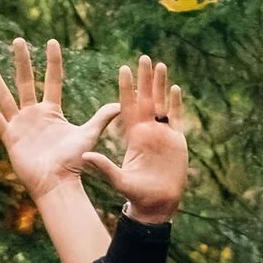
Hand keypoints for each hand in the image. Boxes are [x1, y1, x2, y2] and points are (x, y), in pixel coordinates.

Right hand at [0, 38, 188, 226]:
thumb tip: (120, 103)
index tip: (51, 41)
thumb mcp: (88, 134)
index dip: (52, 61)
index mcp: (51, 111)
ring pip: (5, 95)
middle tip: (17, 40)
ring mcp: (20, 124)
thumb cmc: (73, 162)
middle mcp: (34, 114)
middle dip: (21, 61)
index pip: (52, 79)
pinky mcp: (9, 136)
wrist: (56, 183)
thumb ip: (102, 118)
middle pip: (25, 81)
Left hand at [91, 57, 189, 226]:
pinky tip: (175, 88)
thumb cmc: (136, 195)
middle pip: (146, 99)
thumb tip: (85, 156)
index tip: (123, 69)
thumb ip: (104, 168)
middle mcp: (147, 131)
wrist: (157, 205)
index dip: (127, 88)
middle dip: (145, 79)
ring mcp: (163, 134)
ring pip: (162, 103)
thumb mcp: (119, 181)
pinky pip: (177, 118)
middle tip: (143, 57)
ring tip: (160, 65)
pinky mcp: (177, 141)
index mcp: (133, 136)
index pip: (128, 107)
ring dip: (161, 85)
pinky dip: (176, 103)